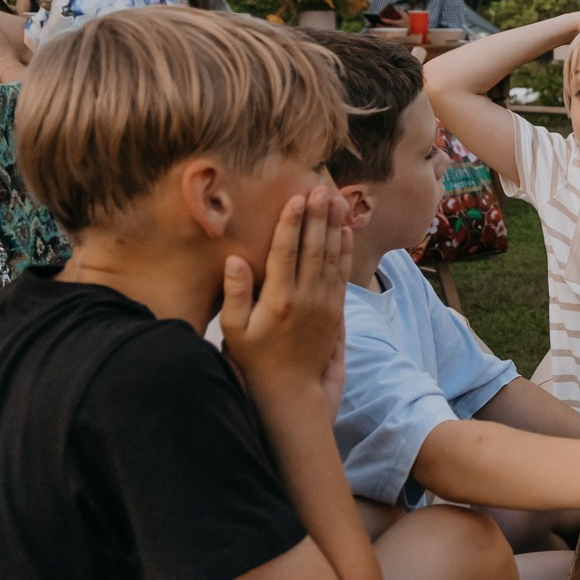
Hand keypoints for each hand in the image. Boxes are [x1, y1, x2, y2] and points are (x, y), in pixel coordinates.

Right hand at [219, 188, 352, 415]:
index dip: (292, 223)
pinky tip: (346, 232)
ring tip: (338, 200)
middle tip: (322, 187)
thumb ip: (236, 293)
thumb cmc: (254, 360)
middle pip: (313, 248)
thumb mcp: (234, 331)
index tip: (296, 198)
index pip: (286, 252)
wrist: (291, 392)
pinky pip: (342, 274)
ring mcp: (324, 304)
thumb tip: (234, 258)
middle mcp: (305, 298)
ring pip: (332, 257)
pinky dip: (345, 251)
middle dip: (318, 215)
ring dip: (335, 226)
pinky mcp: (336, 312)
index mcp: (278, 300)